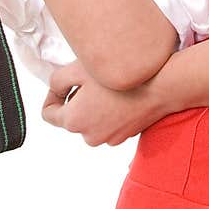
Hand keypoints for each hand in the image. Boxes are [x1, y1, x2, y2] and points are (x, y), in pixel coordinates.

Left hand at [41, 59, 168, 146]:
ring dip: (94, 107)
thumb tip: (56, 88)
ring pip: (90, 121)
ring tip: (108, 88)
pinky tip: (121, 96)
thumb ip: (56, 80)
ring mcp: (107, 139)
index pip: (48, 113)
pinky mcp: (124, 137)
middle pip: (72, 117)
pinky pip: (108, 124)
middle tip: (91, 80)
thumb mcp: (78, 69)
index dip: (52, 95)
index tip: (64, 83)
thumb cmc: (120, 77)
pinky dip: (110, 112)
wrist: (160, 88)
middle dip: (77, 99)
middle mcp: (88, 136)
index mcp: (73, 121)